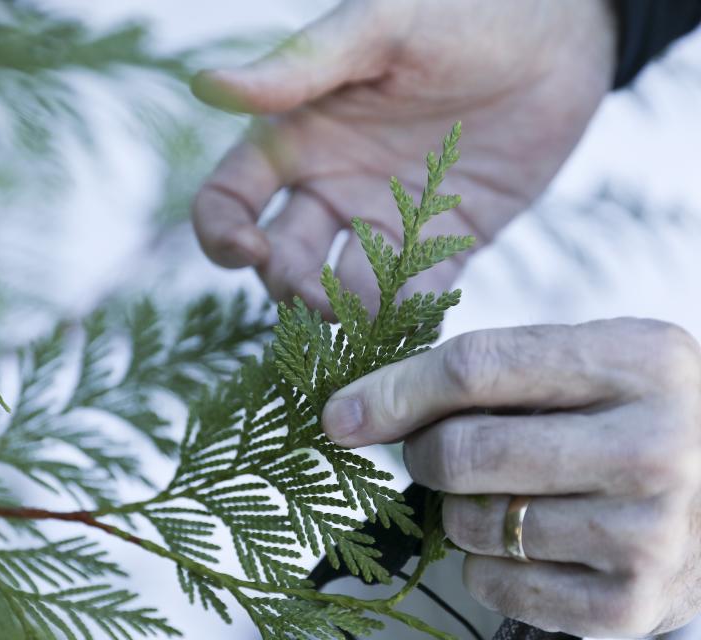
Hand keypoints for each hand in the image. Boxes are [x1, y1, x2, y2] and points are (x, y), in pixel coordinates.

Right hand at [192, 0, 615, 315]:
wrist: (562, 26)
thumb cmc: (461, 8)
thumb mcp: (377, 28)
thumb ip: (298, 67)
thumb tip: (206, 86)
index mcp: (300, 137)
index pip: (230, 199)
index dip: (221, 233)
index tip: (249, 252)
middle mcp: (334, 186)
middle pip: (284, 262)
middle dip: (292, 290)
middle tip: (325, 301)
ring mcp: (388, 220)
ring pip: (343, 290)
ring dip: (348, 315)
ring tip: (375, 318)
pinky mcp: (447, 242)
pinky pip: (415, 296)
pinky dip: (407, 320)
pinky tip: (414, 327)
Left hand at [321, 319, 700, 635]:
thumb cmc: (634, 418)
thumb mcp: (590, 362)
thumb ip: (492, 371)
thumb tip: (357, 409)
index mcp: (637, 361)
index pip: (476, 369)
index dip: (392, 392)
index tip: (341, 414)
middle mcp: (651, 446)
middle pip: (461, 452)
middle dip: (423, 455)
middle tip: (438, 454)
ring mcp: (647, 531)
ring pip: (470, 523)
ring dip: (459, 511)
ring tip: (509, 494)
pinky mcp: (631, 603)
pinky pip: (495, 585)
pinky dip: (486, 566)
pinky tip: (531, 541)